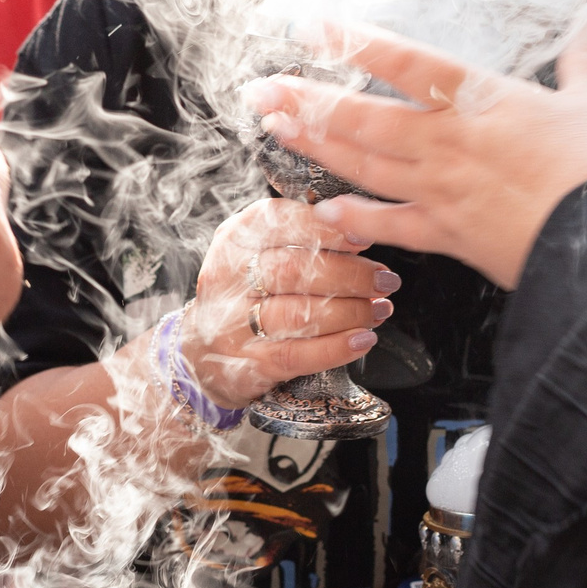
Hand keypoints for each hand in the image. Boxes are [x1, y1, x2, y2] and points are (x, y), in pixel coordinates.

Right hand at [179, 198, 398, 407]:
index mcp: (235, 239)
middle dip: (349, 275)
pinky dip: (336, 347)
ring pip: (298, 314)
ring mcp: (234, 324)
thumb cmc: (246, 292)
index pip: (279, 223)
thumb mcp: (258, 250)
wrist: (201, 353)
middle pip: (292, 271)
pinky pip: (298, 355)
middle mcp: (228, 278)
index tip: (363, 235)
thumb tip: (358, 223)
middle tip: (385, 279)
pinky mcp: (248, 363)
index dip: (325, 229)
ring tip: (379, 309)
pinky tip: (363, 339)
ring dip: (350, 312)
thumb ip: (299, 234)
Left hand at [246, 0, 586, 289]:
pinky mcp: (447, 235)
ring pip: (363, 165)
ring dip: (315, 147)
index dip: (352, 41)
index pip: (404, 61)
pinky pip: (389, 225)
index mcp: (479, 100)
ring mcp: (440, 190)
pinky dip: (355, 219)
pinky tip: (323, 212)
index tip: (309, 26)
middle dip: (306, 100)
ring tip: (276, 131)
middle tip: (260, 89)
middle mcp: (446, 142)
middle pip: (362, 117)